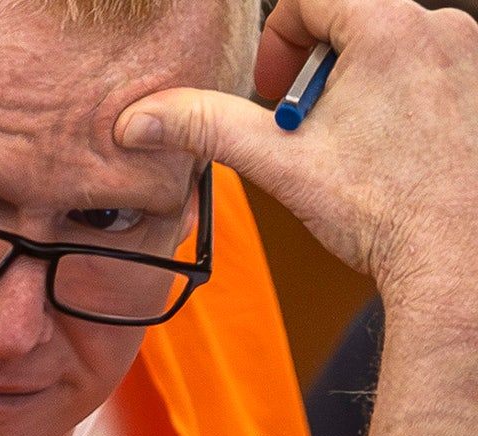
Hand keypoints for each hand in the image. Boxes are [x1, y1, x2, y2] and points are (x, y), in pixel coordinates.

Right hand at [115, 0, 477, 309]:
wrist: (457, 263)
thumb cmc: (386, 212)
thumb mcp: (276, 160)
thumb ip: (202, 125)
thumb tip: (139, 119)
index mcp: (389, 28)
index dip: (276, 43)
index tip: (272, 93)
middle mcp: (440, 31)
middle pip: (348, 22)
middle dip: (315, 72)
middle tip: (306, 129)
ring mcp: (469, 61)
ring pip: (386, 50)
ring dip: (354, 88)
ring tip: (349, 147)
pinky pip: (424, 73)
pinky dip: (395, 104)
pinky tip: (388, 155)